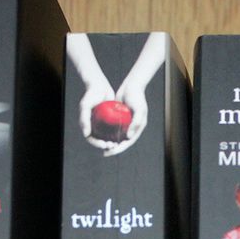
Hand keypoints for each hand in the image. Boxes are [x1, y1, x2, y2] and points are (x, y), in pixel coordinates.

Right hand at [78, 77, 116, 149]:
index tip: (104, 145)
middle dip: (106, 145)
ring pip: (107, 136)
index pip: (91, 139)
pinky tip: (123, 136)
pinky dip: (117, 134)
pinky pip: (114, 129)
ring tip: (118, 143)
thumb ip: (84, 119)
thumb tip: (86, 134)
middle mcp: (94, 125)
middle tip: (113, 145)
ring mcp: (102, 123)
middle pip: (100, 139)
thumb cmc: (91, 95)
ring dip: (112, 141)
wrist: (100, 85)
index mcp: (87, 125)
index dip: (97, 144)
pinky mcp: (110, 120)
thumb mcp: (86, 106)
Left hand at [102, 33, 166, 156]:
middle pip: (123, 141)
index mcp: (138, 128)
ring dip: (111, 142)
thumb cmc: (137, 97)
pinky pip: (113, 128)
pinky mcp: (119, 118)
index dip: (121, 148)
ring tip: (102, 147)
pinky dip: (108, 133)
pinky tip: (101, 136)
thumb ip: (136, 123)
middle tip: (105, 153)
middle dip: (114, 148)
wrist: (131, 85)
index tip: (112, 151)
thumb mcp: (139, 110)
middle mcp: (132, 127)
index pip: (129, 142)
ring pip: (117, 136)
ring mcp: (125, 123)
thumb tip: (129, 137)